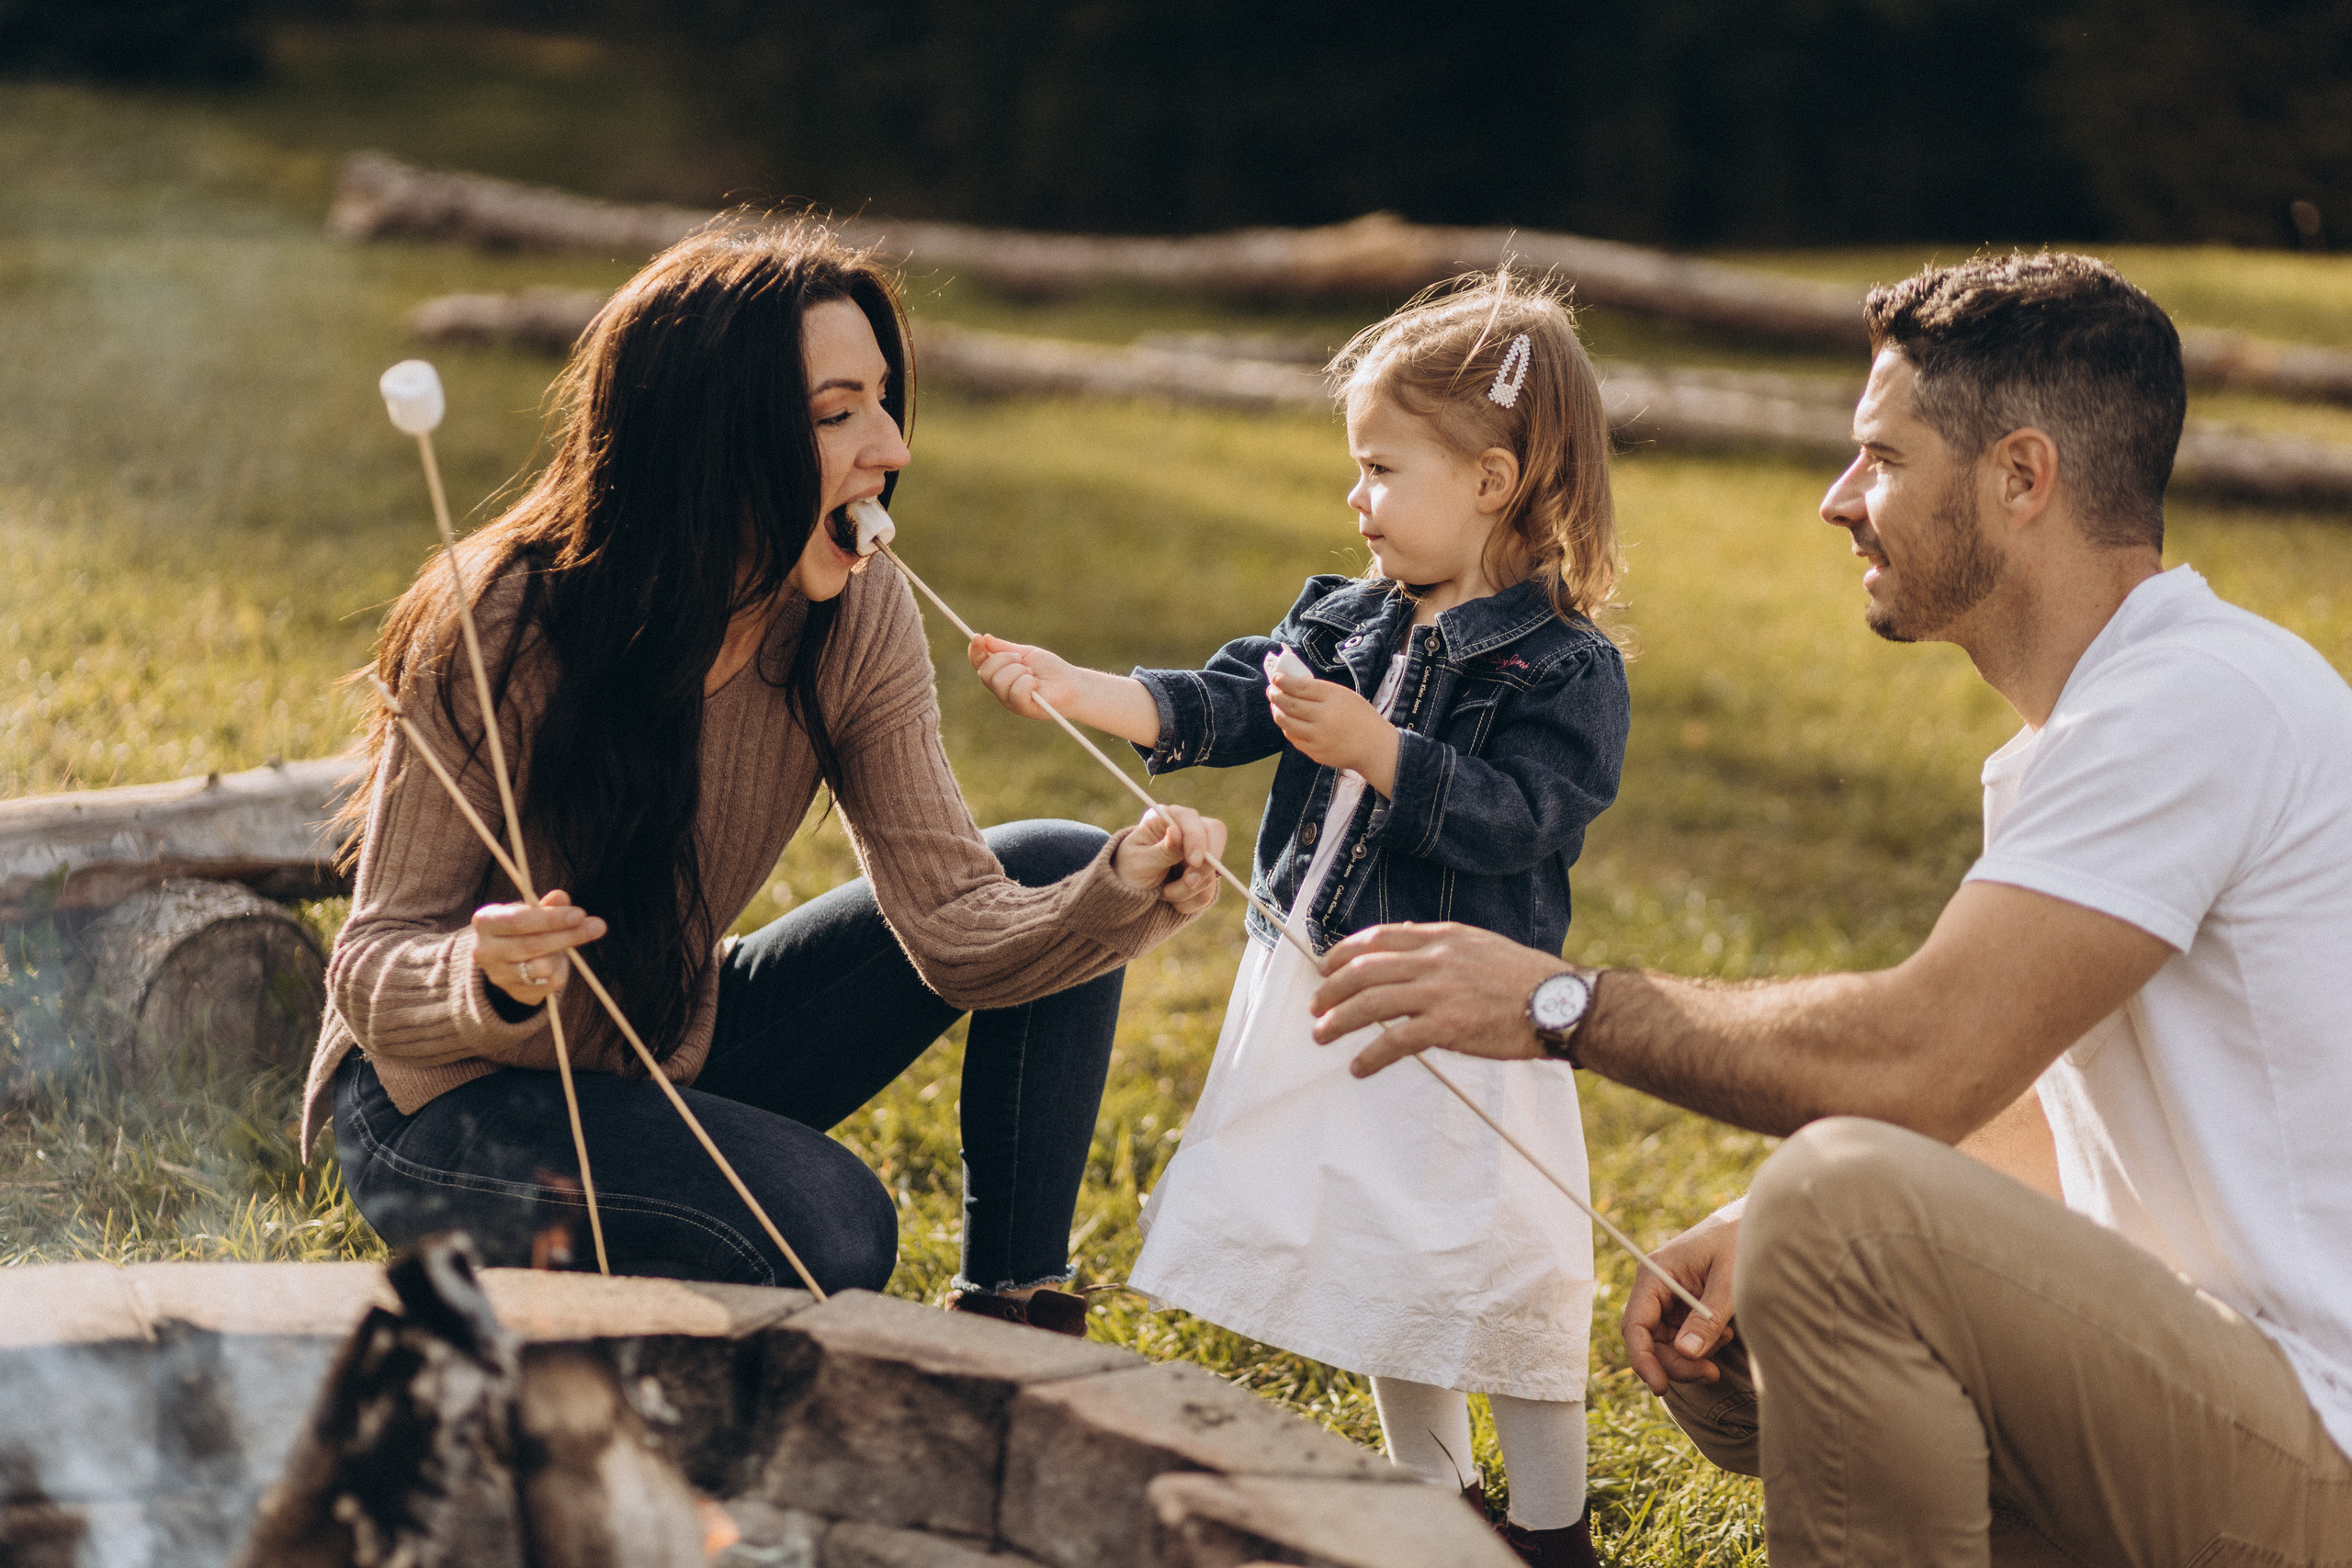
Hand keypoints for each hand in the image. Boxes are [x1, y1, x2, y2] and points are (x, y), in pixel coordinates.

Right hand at [473, 889, 606, 1004]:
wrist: (503, 960)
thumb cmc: (520, 927)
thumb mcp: (529, 911)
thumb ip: (546, 905)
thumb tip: (561, 897)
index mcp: (485, 922)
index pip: (518, 921)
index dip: (551, 919)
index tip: (580, 914)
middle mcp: (485, 950)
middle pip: (532, 945)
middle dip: (568, 935)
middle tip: (598, 926)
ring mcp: (499, 975)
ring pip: (543, 967)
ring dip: (562, 953)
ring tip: (566, 943)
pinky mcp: (515, 992)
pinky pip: (550, 982)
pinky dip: (561, 969)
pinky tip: (558, 961)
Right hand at [971, 633, 1081, 721]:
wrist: (1071, 683)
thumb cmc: (1050, 669)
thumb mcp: (1026, 653)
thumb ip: (1005, 648)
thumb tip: (986, 639)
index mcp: (1000, 673)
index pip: (979, 662)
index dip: (975, 650)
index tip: (978, 637)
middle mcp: (1000, 688)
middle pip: (986, 671)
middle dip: (1004, 660)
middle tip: (1022, 660)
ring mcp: (1009, 700)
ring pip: (999, 681)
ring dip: (1019, 671)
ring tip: (1032, 674)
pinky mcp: (1021, 709)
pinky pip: (1015, 692)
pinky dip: (1027, 683)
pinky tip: (1036, 685)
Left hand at [1112, 804, 1227, 915]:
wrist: (1130, 893)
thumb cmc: (1129, 870)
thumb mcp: (1140, 862)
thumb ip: (1162, 850)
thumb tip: (1177, 830)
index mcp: (1165, 818)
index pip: (1192, 819)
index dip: (1197, 839)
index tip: (1194, 862)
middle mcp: (1186, 829)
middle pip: (1216, 835)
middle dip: (1204, 864)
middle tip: (1189, 883)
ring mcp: (1199, 851)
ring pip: (1212, 869)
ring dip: (1188, 889)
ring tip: (1164, 893)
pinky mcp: (1204, 873)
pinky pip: (1209, 890)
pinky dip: (1191, 900)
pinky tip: (1172, 899)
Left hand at [1268, 664, 1399, 790]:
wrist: (1374, 748)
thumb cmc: (1361, 718)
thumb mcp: (1346, 696)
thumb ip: (1322, 691)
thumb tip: (1293, 684)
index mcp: (1334, 698)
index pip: (1300, 687)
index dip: (1284, 681)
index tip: (1276, 678)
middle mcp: (1325, 716)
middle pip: (1290, 704)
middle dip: (1275, 695)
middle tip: (1270, 690)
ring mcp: (1318, 736)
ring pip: (1286, 722)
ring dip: (1276, 711)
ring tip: (1275, 705)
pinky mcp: (1315, 751)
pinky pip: (1293, 737)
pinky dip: (1286, 727)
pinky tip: (1286, 721)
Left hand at [1309, 922, 1564, 1074]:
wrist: (1561, 1004)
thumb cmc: (1525, 979)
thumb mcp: (1479, 944)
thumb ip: (1439, 943)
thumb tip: (1402, 937)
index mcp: (1443, 937)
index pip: (1379, 937)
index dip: (1344, 951)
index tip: (1326, 965)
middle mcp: (1436, 960)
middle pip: (1365, 968)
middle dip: (1331, 987)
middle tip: (1316, 1005)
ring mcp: (1441, 992)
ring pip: (1371, 1002)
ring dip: (1339, 1020)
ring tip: (1322, 1034)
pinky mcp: (1449, 1026)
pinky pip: (1396, 1041)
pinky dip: (1371, 1055)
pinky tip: (1359, 1066)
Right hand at [1622, 1200, 1742, 1392]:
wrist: (1754, 1224)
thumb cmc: (1739, 1242)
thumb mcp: (1728, 1282)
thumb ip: (1707, 1318)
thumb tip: (1686, 1354)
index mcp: (1655, 1275)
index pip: (1635, 1326)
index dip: (1643, 1360)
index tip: (1661, 1387)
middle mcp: (1655, 1288)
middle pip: (1650, 1341)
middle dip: (1678, 1363)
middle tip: (1712, 1374)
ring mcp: (1669, 1298)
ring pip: (1668, 1344)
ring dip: (1694, 1354)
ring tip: (1727, 1337)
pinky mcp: (1684, 1305)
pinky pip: (1683, 1337)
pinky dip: (1703, 1344)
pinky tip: (1725, 1330)